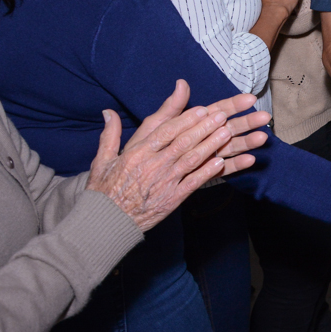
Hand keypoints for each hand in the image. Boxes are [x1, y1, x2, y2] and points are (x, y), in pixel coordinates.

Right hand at [85, 80, 270, 230]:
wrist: (107, 222)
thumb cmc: (104, 190)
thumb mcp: (102, 160)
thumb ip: (110, 134)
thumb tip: (108, 112)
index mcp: (138, 153)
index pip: (166, 131)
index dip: (185, 120)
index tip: (202, 109)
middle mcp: (154, 165)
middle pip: (183, 142)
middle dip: (204, 127)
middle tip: (222, 116)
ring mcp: (165, 182)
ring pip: (192, 159)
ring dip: (211, 145)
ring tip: (227, 132)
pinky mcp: (173, 198)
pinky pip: (194, 182)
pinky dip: (208, 171)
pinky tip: (222, 162)